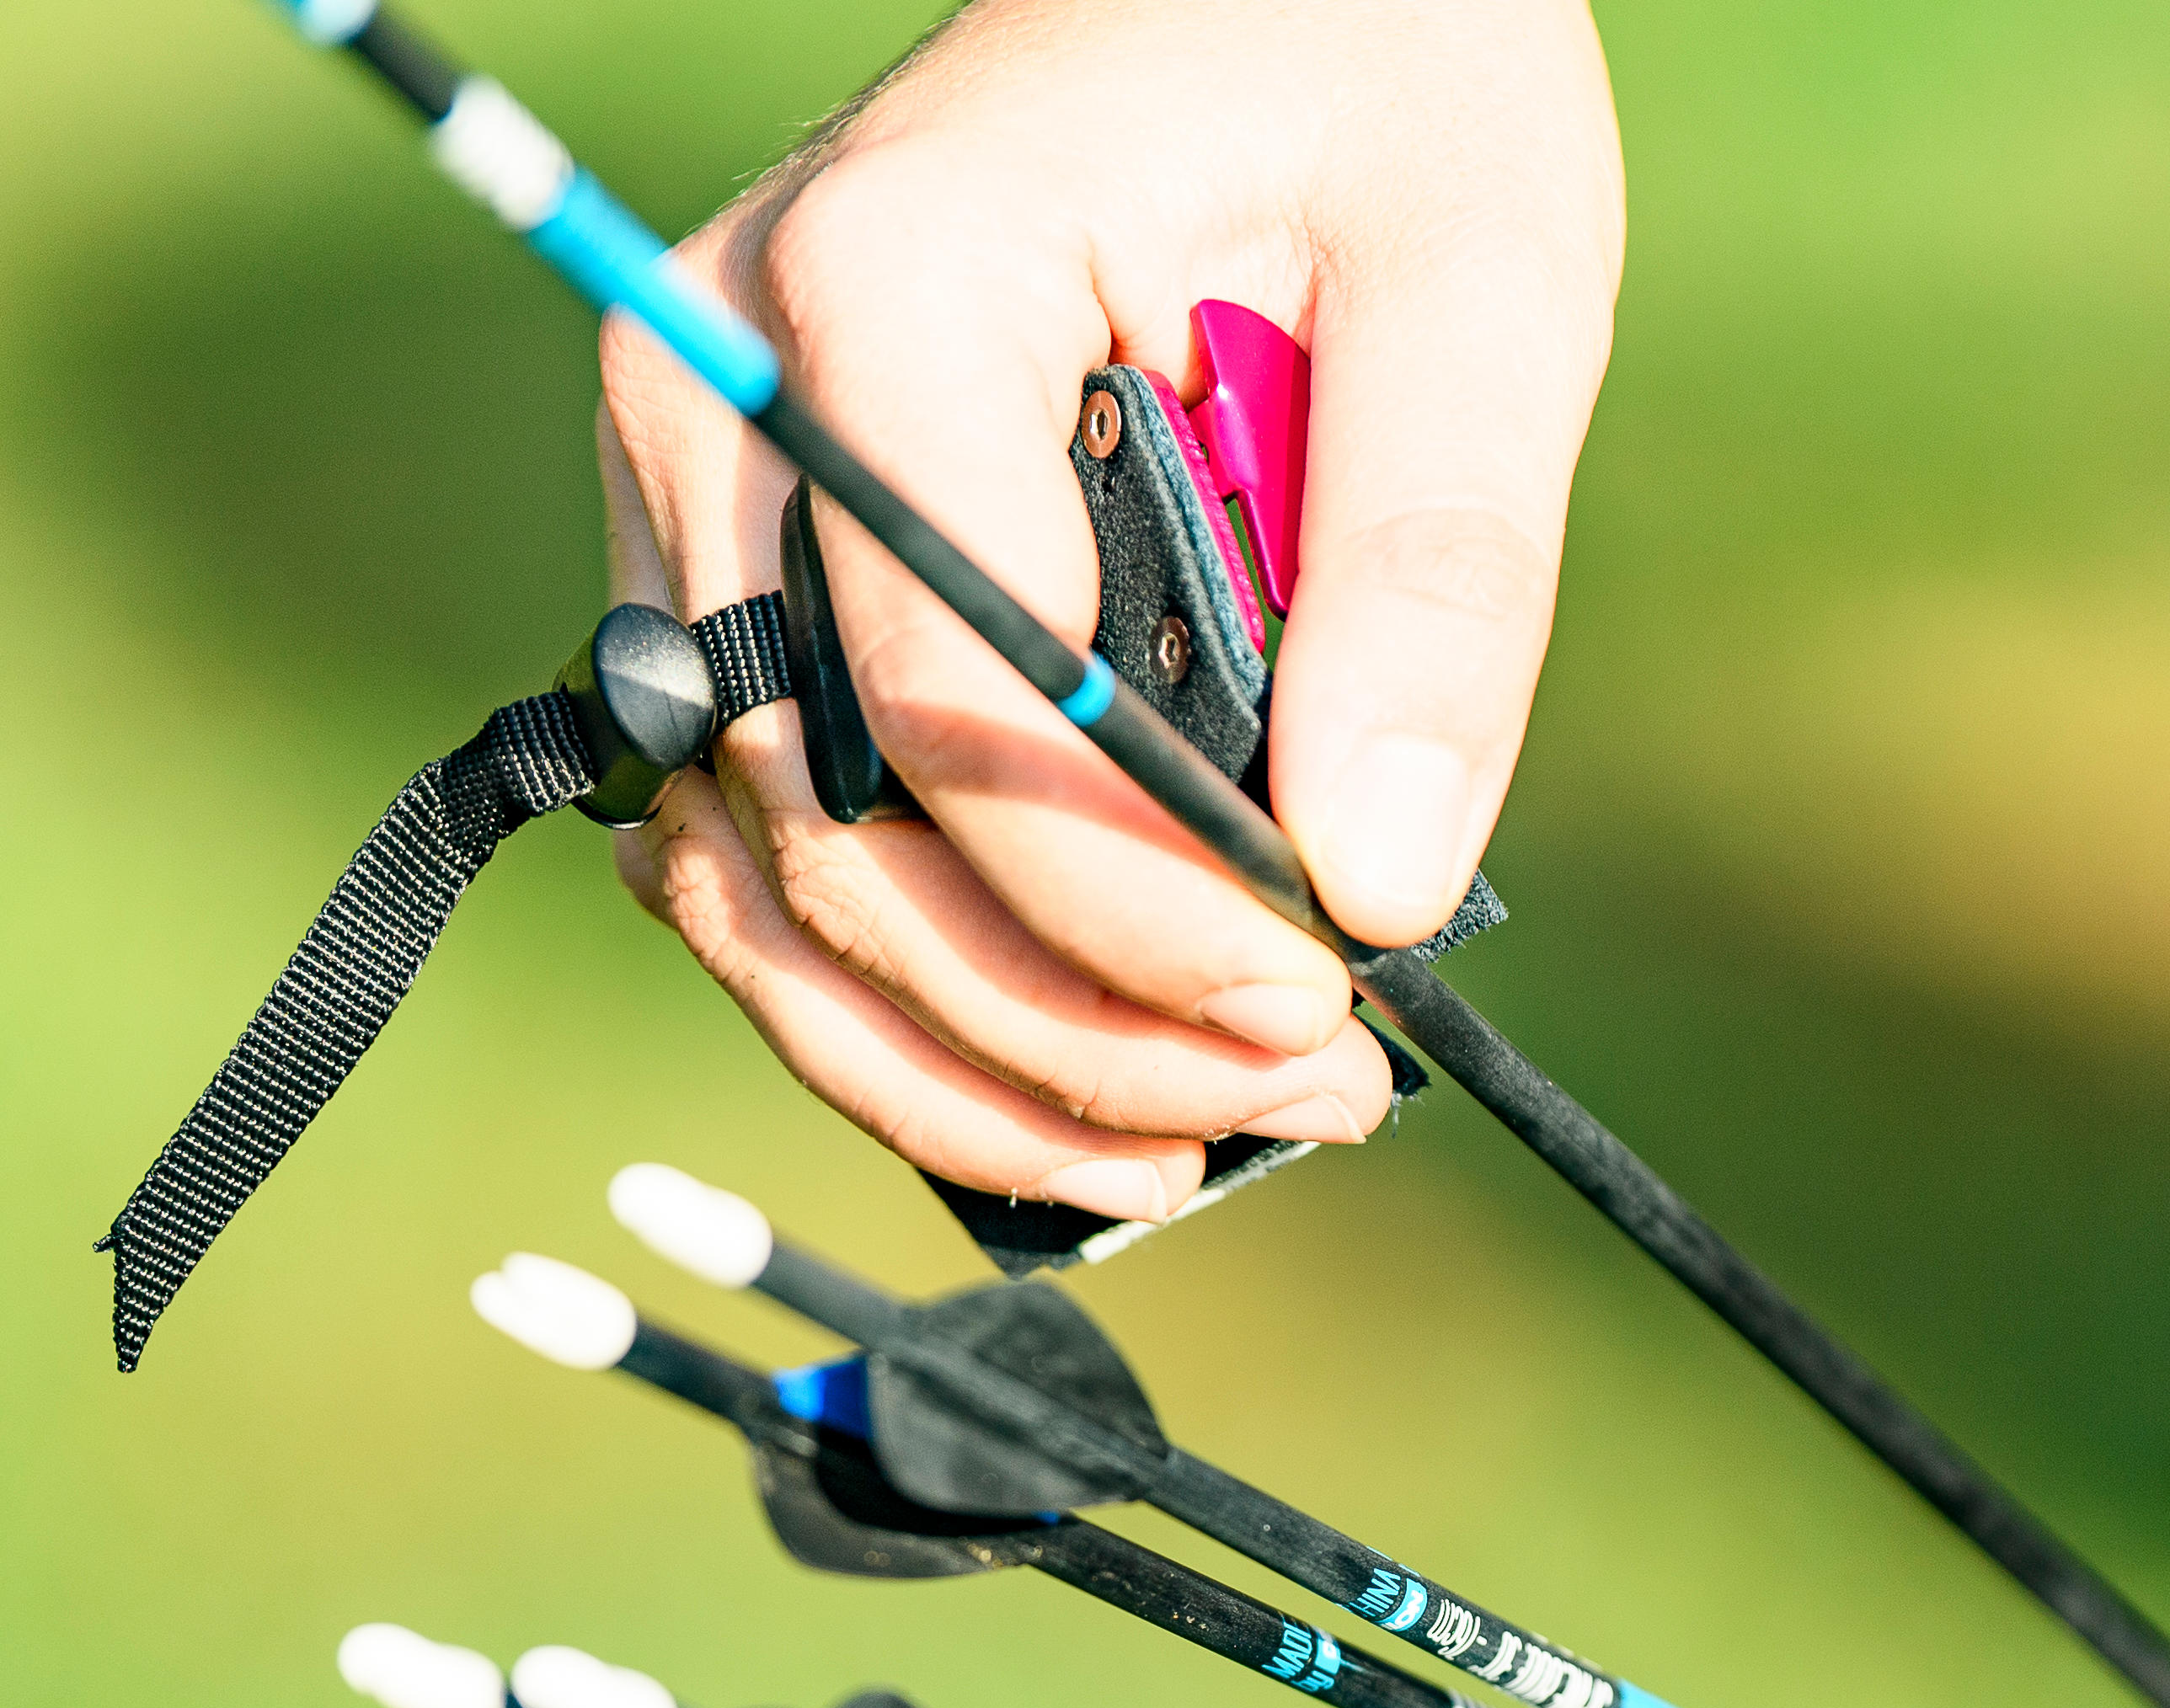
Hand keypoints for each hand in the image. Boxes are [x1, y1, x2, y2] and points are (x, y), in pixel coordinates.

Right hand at [595, 0, 1621, 1223]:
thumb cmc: (1368, 64)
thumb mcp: (1485, 273)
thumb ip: (1437, 573)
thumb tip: (1386, 888)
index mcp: (884, 283)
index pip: (964, 700)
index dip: (1135, 911)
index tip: (1329, 1009)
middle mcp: (717, 393)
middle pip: (828, 825)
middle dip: (1065, 1021)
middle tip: (1309, 1095)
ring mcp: (684, 495)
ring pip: (757, 879)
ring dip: (964, 1061)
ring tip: (1204, 1138)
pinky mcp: (721, 580)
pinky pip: (758, 849)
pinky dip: (898, 1000)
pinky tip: (1076, 1084)